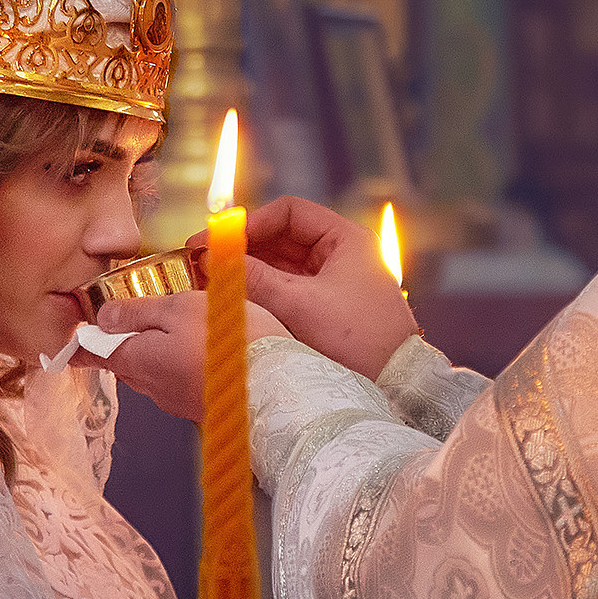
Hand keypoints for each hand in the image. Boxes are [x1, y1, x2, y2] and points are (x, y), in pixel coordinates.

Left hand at [83, 291, 289, 422]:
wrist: (276, 388)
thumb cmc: (228, 343)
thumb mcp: (179, 308)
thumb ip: (139, 312)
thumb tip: (104, 317)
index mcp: (138, 360)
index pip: (96, 355)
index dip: (82, 347)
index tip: (70, 344)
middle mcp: (153, 387)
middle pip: (125, 364)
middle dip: (122, 346)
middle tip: (122, 325)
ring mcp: (179, 400)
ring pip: (153, 374)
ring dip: (155, 355)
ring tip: (169, 331)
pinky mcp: (205, 405)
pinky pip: (180, 382)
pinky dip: (181, 365)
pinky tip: (201, 350)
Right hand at [209, 196, 417, 380]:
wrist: (395, 385)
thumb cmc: (358, 339)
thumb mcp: (300, 304)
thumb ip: (254, 278)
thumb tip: (213, 259)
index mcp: (346, 239)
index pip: (289, 212)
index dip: (250, 223)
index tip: (217, 239)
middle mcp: (341, 256)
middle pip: (281, 240)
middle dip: (242, 250)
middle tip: (202, 263)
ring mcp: (334, 283)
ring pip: (281, 267)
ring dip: (248, 273)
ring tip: (210, 283)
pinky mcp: (327, 310)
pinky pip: (287, 292)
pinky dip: (261, 293)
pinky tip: (233, 300)